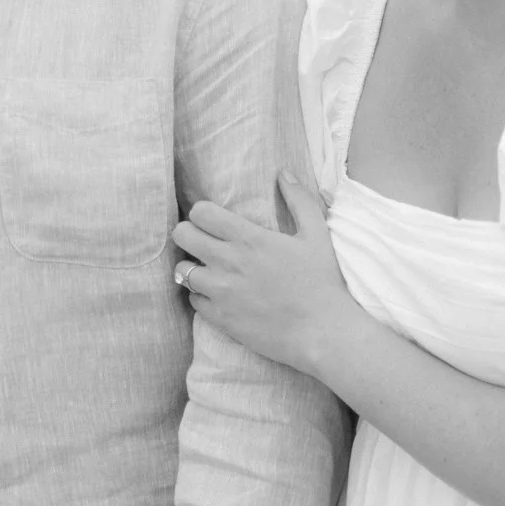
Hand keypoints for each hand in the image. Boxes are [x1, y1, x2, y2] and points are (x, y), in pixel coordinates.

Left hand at [171, 172, 347, 375]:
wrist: (322, 333)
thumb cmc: (322, 282)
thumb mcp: (317, 234)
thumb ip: (299, 200)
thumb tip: (284, 173)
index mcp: (249, 238)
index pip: (200, 212)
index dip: (203, 213)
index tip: (213, 221)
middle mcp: (228, 263)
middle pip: (182, 236)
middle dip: (189, 234)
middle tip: (203, 242)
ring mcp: (221, 292)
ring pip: (182, 270)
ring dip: (193, 267)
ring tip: (209, 270)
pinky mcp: (220, 319)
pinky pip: (193, 300)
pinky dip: (202, 296)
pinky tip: (218, 295)